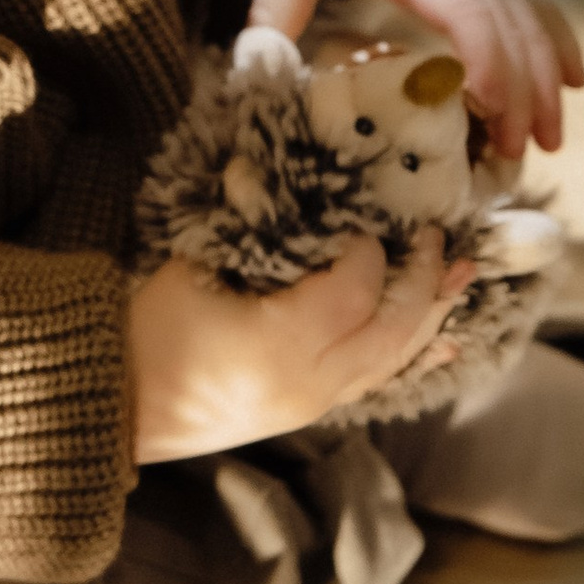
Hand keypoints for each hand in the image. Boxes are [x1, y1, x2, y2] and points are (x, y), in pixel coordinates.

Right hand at [128, 231, 475, 462]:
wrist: (119, 410)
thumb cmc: (146, 334)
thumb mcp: (193, 268)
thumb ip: (249, 224)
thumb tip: (278, 171)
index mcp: (279, 344)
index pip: (354, 289)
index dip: (369, 250)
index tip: (366, 219)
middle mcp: (310, 381)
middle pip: (393, 328)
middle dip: (421, 278)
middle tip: (436, 235)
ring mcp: (315, 404)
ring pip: (395, 359)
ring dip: (433, 313)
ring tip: (464, 275)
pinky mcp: (311, 412)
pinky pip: (377, 382)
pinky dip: (414, 354)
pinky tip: (444, 341)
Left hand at [255, 0, 583, 156]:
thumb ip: (273, 10)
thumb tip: (254, 73)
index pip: (462, 9)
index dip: (483, 57)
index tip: (491, 106)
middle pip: (508, 28)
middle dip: (520, 94)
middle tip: (516, 156)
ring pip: (533, 21)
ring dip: (546, 81)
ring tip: (550, 141)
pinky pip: (539, 4)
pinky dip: (559, 43)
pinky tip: (577, 82)